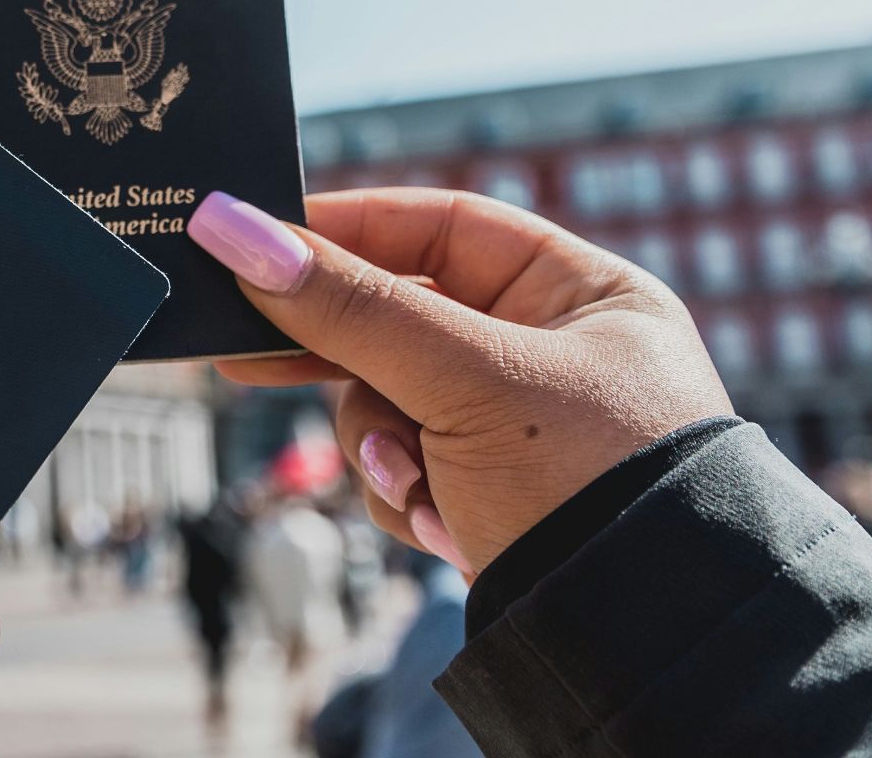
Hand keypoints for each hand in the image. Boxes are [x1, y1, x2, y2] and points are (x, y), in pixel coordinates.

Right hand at [188, 187, 733, 573]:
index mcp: (581, 293)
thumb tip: (232, 227)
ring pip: (386, 401)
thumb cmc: (587, 483)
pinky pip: (403, 466)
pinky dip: (406, 494)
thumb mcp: (464, 380)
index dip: (348, 231)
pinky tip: (442, 526)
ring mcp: (516, 428)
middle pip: (400, 319)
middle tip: (244, 355)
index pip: (441, 228)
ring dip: (381, 446)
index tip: (257, 240)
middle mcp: (550, 351)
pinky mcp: (488, 493)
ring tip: (415, 486)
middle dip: (342, 359)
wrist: (639, 644)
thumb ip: (348, 306)